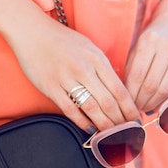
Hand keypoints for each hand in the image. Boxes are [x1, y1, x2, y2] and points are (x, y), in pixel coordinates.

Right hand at [0, 0, 138, 132]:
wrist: (31, 31)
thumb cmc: (62, 40)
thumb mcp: (89, 48)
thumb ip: (103, 67)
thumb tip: (117, 89)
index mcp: (97, 59)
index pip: (119, 89)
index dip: (130, 109)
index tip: (136, 120)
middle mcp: (84, 69)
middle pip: (108, 102)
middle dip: (120, 121)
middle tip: (127, 134)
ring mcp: (66, 78)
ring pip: (91, 108)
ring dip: (104, 125)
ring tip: (112, 136)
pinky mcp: (51, 87)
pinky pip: (70, 110)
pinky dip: (82, 122)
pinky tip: (90, 130)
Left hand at [125, 0, 167, 112]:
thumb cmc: (152, 36)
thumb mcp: (139, 45)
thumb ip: (132, 66)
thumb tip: (126, 96)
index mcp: (148, 41)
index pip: (136, 75)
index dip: (130, 94)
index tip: (124, 103)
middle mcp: (165, 48)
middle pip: (150, 85)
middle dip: (140, 101)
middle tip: (133, 110)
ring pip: (164, 89)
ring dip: (152, 103)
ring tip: (144, 108)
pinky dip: (164, 99)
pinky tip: (156, 104)